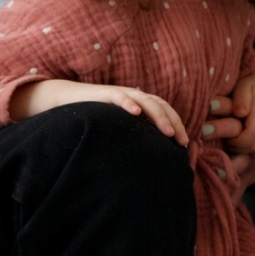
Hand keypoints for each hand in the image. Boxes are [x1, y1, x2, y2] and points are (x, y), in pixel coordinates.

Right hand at [10, 80, 192, 146]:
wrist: (69, 101)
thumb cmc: (97, 119)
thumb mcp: (119, 130)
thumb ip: (132, 138)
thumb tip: (147, 161)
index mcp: (142, 105)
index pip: (165, 112)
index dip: (177, 125)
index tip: (184, 145)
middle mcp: (135, 97)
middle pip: (161, 107)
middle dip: (173, 123)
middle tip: (181, 141)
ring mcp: (122, 94)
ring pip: (146, 101)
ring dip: (159, 115)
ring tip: (167, 131)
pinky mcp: (105, 94)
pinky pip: (120, 96)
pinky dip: (129, 103)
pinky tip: (136, 112)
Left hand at [222, 69, 254, 158]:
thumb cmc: (252, 86)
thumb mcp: (243, 86)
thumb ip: (240, 99)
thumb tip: (240, 113)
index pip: (253, 134)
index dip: (237, 141)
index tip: (228, 138)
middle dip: (240, 148)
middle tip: (231, 142)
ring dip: (253, 153)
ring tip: (242, 145)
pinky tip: (254, 148)